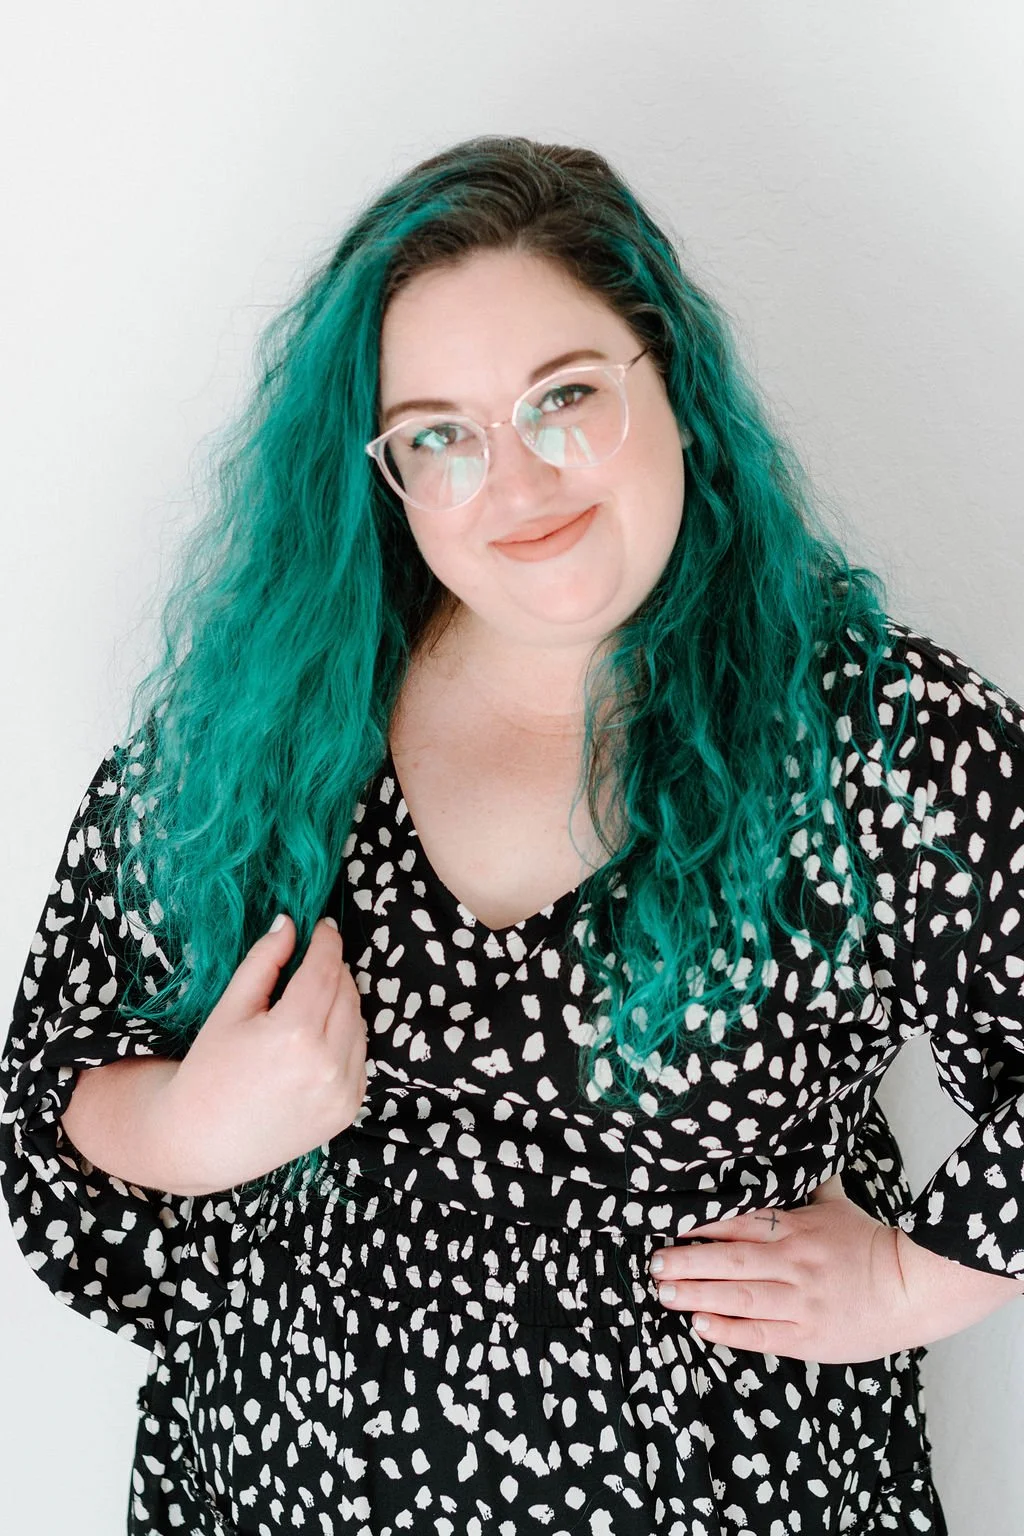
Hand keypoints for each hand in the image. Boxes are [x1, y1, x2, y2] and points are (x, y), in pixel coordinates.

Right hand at [152, 915, 367, 1194]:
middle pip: (347, 992)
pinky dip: (346, 1037)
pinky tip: (316, 1038)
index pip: (325, 969)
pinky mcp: (348, 1109)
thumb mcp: (230, 1009)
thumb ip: (264, 961)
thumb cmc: (209, 1070)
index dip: (326, 942)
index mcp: (295, 1034)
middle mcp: (327, 1064)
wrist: (202, 1142)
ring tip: (310, 1000)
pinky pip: (358, 1055)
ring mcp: (342, 1091)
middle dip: (333, 969)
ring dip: (341, 1002)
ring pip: (358, 1022)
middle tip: (313, 959)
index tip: (323, 926)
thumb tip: (290, 922)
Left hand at [648, 1174, 1023, 1362]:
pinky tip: (701, 1326)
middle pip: (730, 1259)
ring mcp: (798, 1302)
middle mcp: (791, 1263)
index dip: (700, 1224)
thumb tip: (798, 1150)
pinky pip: (761, 1335)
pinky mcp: (807, 1337)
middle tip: (653, 1263)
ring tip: (664, 1293)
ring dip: (698, 1295)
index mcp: (794, 1229)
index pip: (737, 1222)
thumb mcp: (836, 1206)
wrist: (910, 1289)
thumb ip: (808, 1184)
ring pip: (739, 1296)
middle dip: (688, 1261)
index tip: (666, 1225)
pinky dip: (729, 1330)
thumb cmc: (869, 1245)